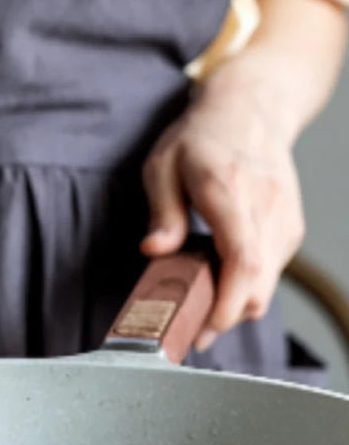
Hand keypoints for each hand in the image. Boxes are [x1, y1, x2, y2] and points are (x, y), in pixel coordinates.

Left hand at [140, 71, 303, 350]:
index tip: (205, 327)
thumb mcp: (162, 166)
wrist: (250, 110)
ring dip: (235, 307)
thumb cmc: (201, 138)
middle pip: (258, 283)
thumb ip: (162, 212)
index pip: (242, 259)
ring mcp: (283, 219)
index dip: (227, 302)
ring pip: (267, 284)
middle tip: (190, 333)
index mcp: (229, 190)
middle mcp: (265, 207)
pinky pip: (271, 273)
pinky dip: (246, 289)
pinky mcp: (289, 229)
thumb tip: (154, 250)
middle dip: (225, 317)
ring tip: (199, 314)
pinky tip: (219, 286)